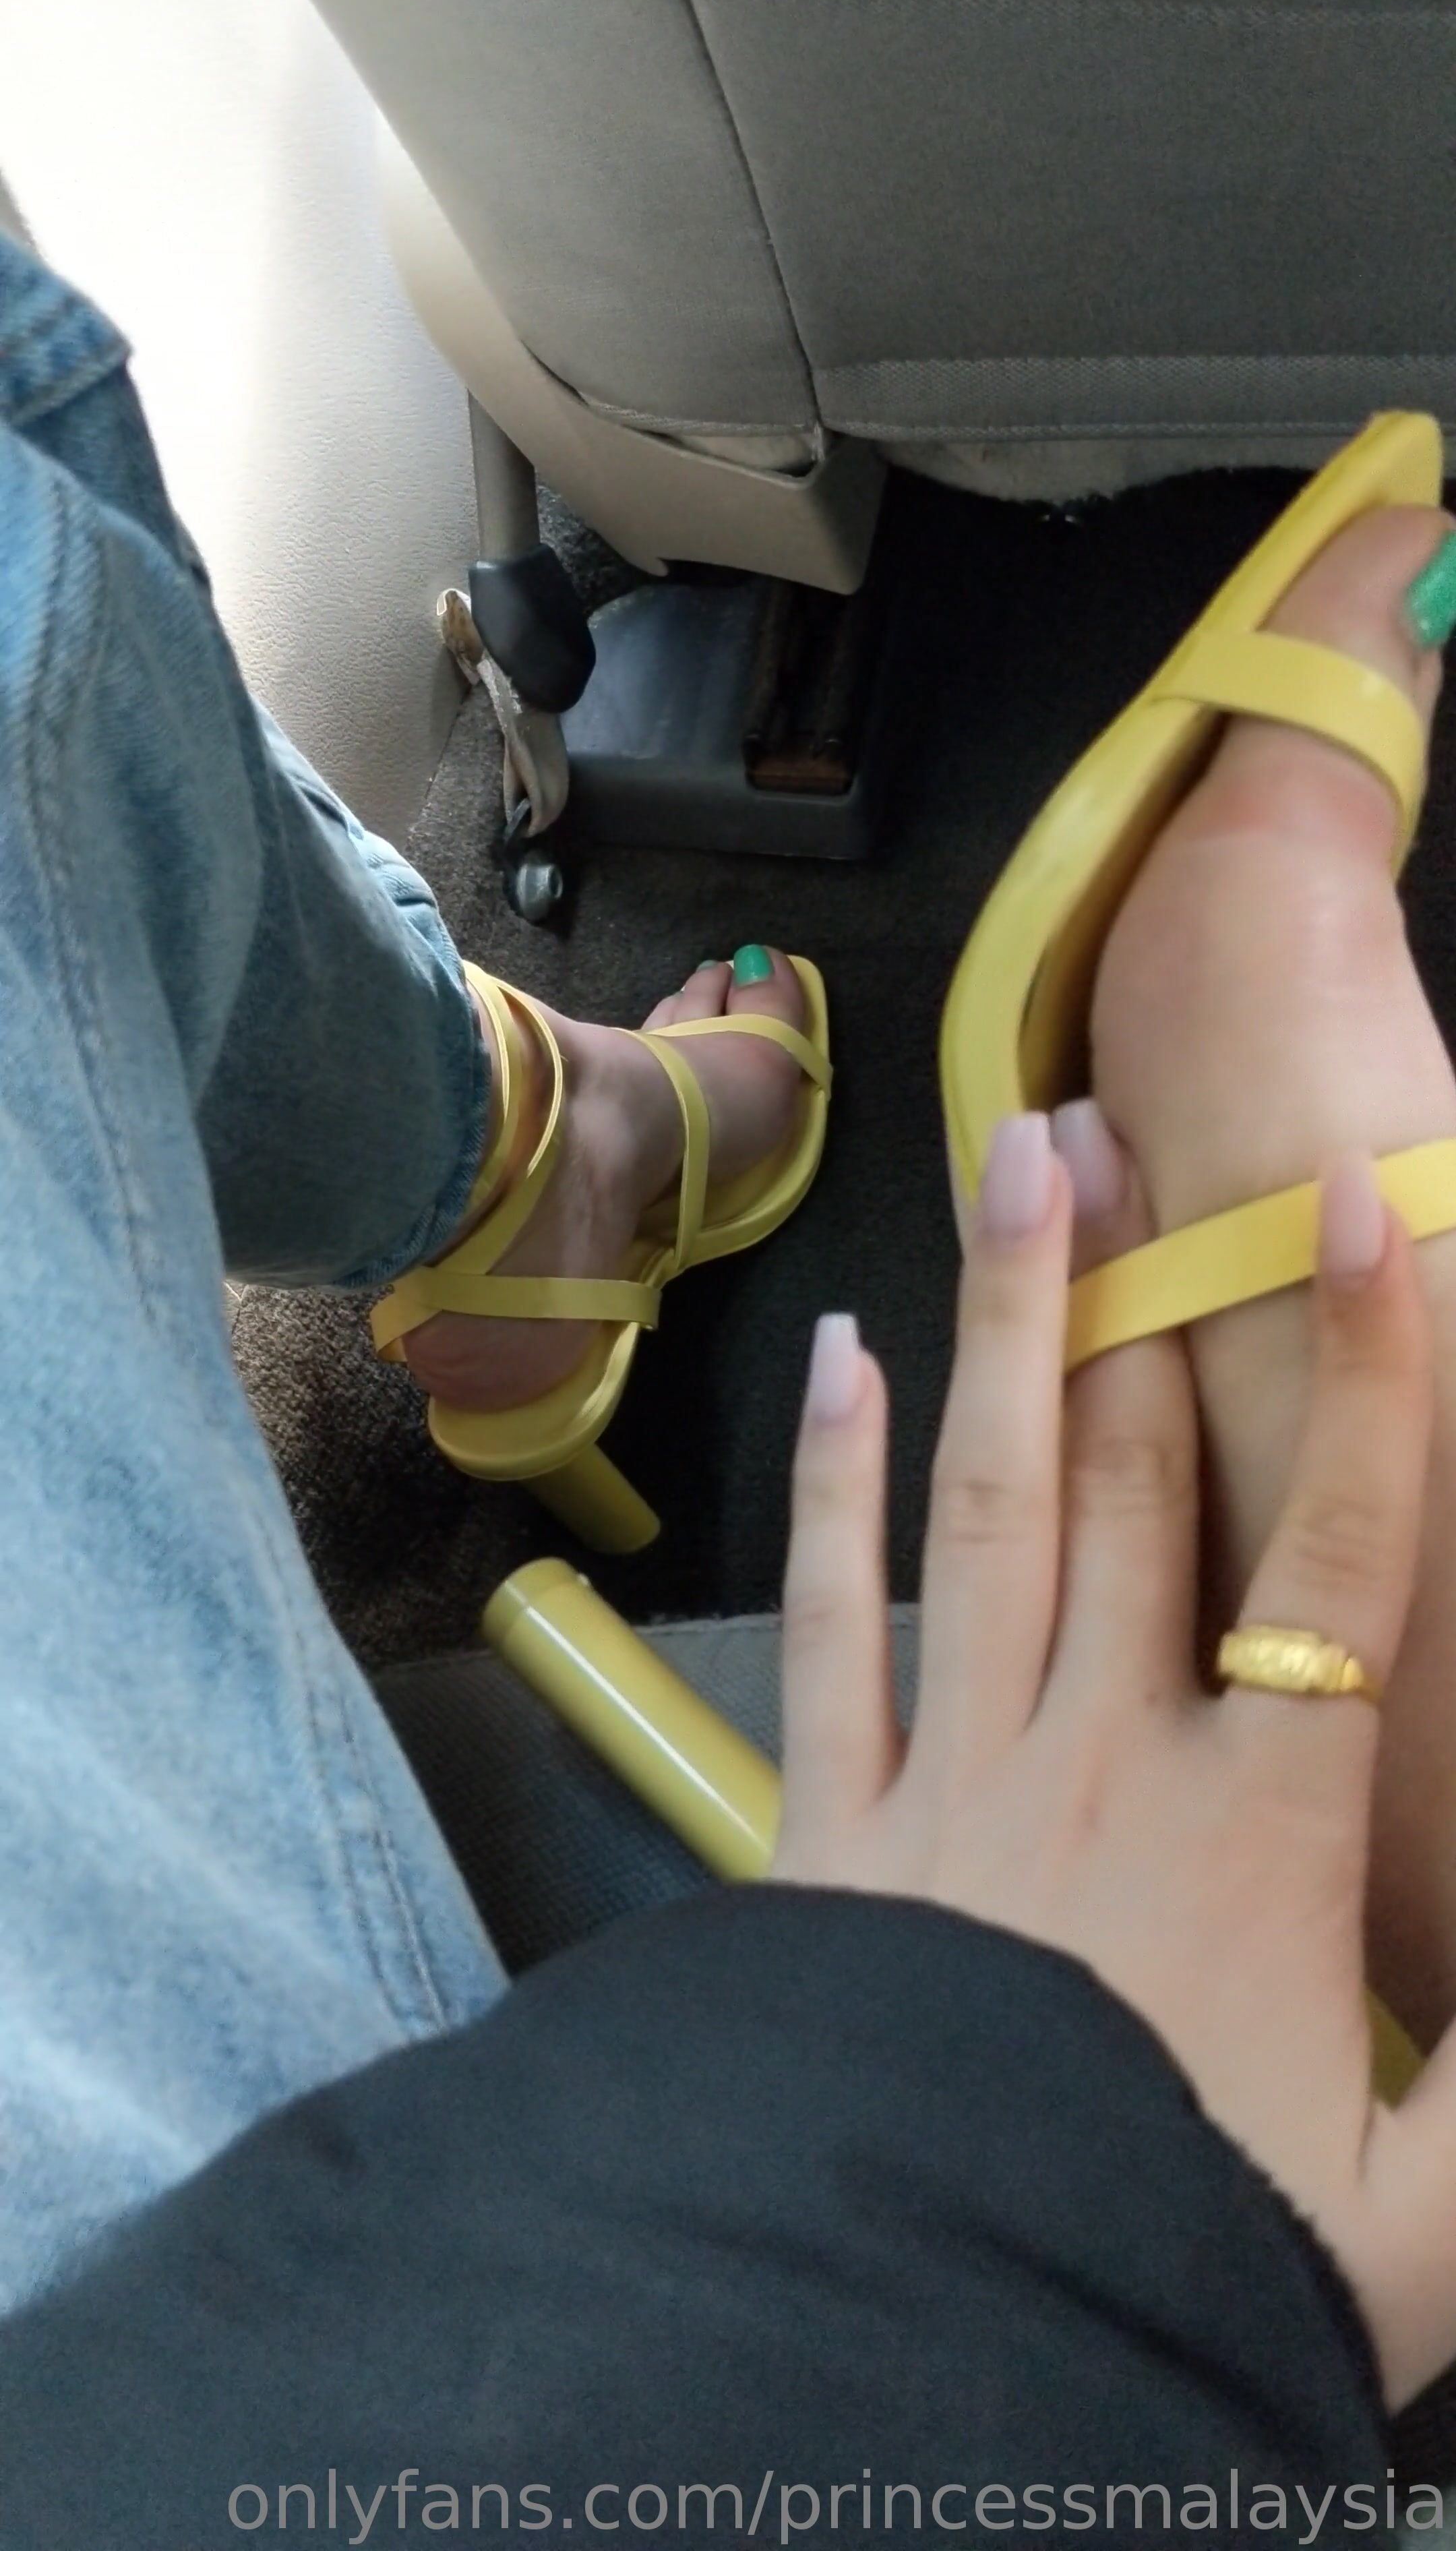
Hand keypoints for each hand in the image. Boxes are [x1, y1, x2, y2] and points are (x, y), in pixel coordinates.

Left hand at [774, 1101, 1455, 2407]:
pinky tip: (847, 1363)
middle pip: (1134, 1483)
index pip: (1339, 1558)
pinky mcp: (833, 1826)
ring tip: (1013, 1168)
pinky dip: (840, 1488)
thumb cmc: (1183, 2260)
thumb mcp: (1420, 2217)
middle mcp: (1107, 1756)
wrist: (927, 2342)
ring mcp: (956, 1776)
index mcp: (1263, 1828)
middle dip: (1141, 1295)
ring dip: (1008, 1329)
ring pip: (990, 1510)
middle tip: (1121, 1120)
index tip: (1366, 1209)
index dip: (1369, 1375)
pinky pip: (835, 1623)